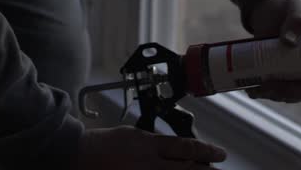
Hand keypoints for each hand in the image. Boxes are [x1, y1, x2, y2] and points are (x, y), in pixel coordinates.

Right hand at [71, 126, 226, 168]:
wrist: (79, 157)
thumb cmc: (105, 144)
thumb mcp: (135, 134)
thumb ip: (156, 143)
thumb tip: (177, 151)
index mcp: (149, 146)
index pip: (186, 148)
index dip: (207, 151)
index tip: (220, 154)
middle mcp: (150, 165)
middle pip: (187, 169)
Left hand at [244, 0, 300, 102]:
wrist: (270, 12)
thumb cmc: (293, 10)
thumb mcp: (298, 8)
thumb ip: (298, 19)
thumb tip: (288, 40)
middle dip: (297, 91)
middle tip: (280, 82)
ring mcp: (296, 80)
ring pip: (290, 96)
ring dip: (277, 93)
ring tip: (263, 84)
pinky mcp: (276, 80)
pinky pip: (272, 93)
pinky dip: (262, 92)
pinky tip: (253, 88)